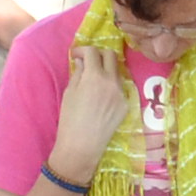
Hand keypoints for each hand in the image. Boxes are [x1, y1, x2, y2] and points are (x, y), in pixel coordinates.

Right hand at [49, 40, 135, 180]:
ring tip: (94, 79)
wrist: (82, 145)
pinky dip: (111, 85)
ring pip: (117, 71)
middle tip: (89, 61)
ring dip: (106, 69)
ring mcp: (122, 93)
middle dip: (99, 54)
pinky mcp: (126, 104)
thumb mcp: (70, 92)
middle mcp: (112, 81)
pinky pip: (120, 87)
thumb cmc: (70, 119)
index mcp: (95, 76)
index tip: (76, 55)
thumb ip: (79, 73)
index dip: (83, 50)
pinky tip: (101, 96)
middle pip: (111, 55)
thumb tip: (83, 61)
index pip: (93, 51)